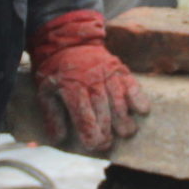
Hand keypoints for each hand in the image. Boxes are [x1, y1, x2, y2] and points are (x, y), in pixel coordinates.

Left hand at [28, 9, 149, 152]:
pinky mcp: (119, 69)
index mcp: (71, 87)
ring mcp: (107, 74)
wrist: (69, 43)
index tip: (93, 145)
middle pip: (102, 110)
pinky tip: (142, 110)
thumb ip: (53, 115)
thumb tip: (58, 138)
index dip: (90, 132)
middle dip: (106, 131)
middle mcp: (91, 81)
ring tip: (127, 132)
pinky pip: (131, 84)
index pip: (83, 115)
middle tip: (108, 144)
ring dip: (124, 118)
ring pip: (118, 99)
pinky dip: (138, 96)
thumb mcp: (46, 91)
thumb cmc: (56, 72)